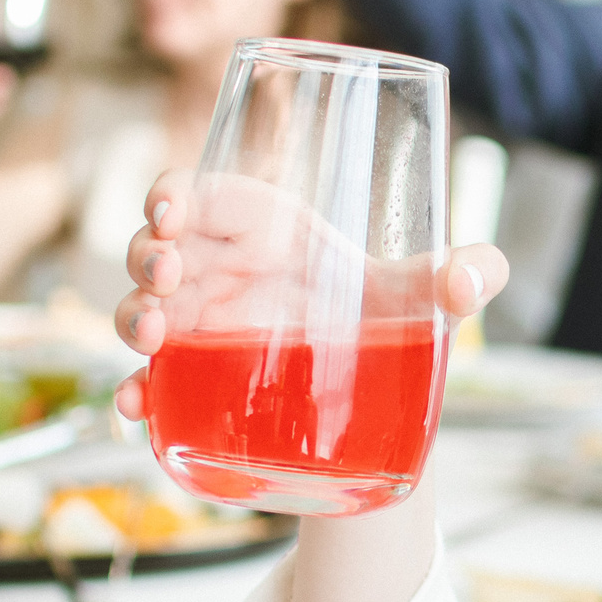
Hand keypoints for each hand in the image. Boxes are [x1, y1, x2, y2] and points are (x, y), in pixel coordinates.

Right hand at [110, 168, 508, 419]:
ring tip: (152, 339)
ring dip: (131, 318)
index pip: (204, 195)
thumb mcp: (431, 296)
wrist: (384, 395)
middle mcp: (224, 272)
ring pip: (142, 310)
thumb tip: (470, 279)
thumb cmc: (396, 317)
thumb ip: (468, 273)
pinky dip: (135, 393)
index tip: (169, 213)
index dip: (173, 195)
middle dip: (144, 256)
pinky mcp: (199, 381)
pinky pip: (152, 383)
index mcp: (266, 230)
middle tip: (164, 278)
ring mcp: (203, 328)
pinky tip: (137, 406)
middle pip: (157, 248)